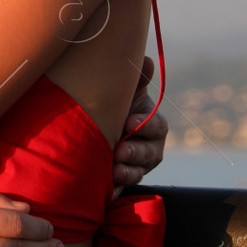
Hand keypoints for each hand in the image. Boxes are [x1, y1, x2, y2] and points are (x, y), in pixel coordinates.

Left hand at [113, 55, 167, 195]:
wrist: (91, 129)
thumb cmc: (112, 106)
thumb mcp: (122, 92)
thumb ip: (135, 79)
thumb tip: (147, 59)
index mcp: (151, 123)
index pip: (156, 126)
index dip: (145, 126)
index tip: (129, 123)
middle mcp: (148, 147)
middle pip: (151, 153)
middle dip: (136, 152)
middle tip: (119, 150)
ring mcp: (136, 165)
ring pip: (138, 171)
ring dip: (128, 171)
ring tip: (114, 169)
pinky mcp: (121, 179)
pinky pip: (124, 187)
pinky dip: (117, 186)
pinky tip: (108, 184)